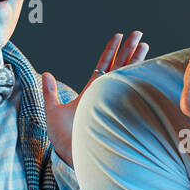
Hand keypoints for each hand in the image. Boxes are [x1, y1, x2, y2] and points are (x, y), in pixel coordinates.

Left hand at [43, 31, 147, 166]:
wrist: (74, 155)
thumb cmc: (64, 138)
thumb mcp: (52, 111)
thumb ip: (50, 92)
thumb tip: (45, 73)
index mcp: (91, 92)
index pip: (103, 66)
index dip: (111, 50)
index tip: (118, 36)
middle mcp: (104, 95)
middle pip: (119, 66)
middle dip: (129, 49)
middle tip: (138, 33)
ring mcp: (113, 101)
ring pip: (127, 74)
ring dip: (135, 59)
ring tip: (144, 43)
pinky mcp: (119, 108)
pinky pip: (130, 89)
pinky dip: (137, 77)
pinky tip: (144, 66)